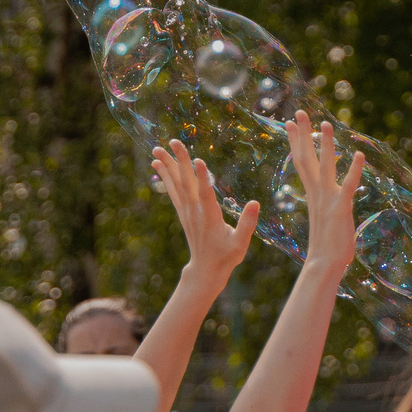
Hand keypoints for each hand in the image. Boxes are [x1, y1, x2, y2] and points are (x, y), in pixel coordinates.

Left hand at [152, 140, 256, 291]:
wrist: (205, 269)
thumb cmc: (226, 256)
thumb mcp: (240, 244)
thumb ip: (247, 224)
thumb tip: (255, 203)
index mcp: (210, 217)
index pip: (206, 195)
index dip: (202, 178)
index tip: (198, 160)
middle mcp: (195, 212)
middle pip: (186, 183)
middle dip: (180, 161)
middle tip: (173, 142)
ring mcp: (187, 211)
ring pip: (176, 185)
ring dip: (167, 166)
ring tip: (156, 149)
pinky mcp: (183, 212)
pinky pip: (172, 191)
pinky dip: (165, 177)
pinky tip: (158, 165)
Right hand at [283, 114, 363, 273]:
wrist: (324, 265)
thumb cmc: (326, 248)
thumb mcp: (323, 219)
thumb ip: (324, 207)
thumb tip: (323, 205)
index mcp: (313, 194)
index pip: (301, 162)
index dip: (296, 142)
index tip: (290, 124)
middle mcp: (318, 193)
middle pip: (307, 158)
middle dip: (303, 135)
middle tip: (299, 113)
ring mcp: (328, 199)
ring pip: (326, 166)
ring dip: (327, 145)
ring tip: (326, 123)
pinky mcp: (341, 208)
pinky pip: (348, 185)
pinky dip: (354, 170)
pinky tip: (359, 155)